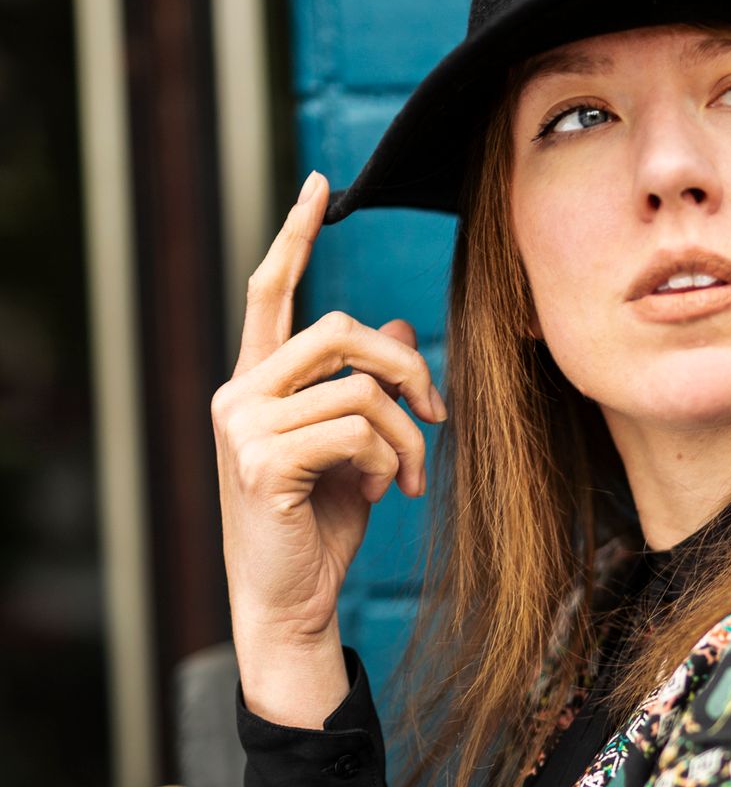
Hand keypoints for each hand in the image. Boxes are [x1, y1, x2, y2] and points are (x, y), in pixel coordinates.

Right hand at [211, 169, 447, 653]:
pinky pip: (355, 430)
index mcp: (256, 383)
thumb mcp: (354, 449)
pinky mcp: (262, 462)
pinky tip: (379, 494)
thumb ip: (366, 387)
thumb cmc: (320, 526)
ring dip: (405, 435)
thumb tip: (401, 328)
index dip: (295, 234)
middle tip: (437, 416)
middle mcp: (238, 394)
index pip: (270, 290)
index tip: (320, 183)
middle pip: (342, 332)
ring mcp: (243, 427)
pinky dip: (387, 461)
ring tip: (406, 477)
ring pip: (360, 387)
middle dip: (407, 368)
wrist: (291, 603)